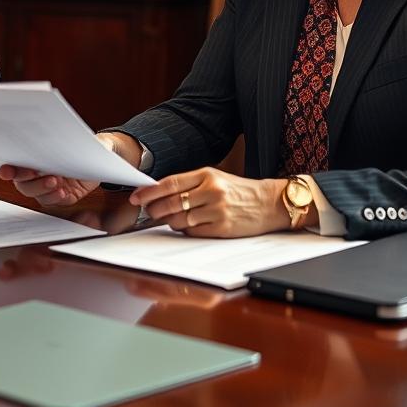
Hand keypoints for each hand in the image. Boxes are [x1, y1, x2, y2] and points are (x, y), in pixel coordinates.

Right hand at [0, 131, 141, 206]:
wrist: (105, 158)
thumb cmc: (90, 144)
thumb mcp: (84, 138)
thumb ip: (79, 139)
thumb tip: (76, 139)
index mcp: (37, 156)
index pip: (16, 165)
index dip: (9, 170)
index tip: (7, 171)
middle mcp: (40, 173)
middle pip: (24, 184)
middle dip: (30, 182)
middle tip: (43, 176)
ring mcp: (50, 186)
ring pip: (38, 195)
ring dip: (45, 191)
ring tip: (58, 184)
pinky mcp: (63, 196)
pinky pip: (56, 202)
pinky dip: (59, 199)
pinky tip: (65, 193)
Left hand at [131, 169, 293, 237]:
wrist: (269, 203)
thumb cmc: (239, 191)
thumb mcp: (216, 178)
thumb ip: (190, 184)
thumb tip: (159, 193)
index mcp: (207, 174)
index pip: (170, 183)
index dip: (149, 192)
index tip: (137, 197)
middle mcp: (211, 191)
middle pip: (172, 202)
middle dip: (154, 209)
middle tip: (148, 212)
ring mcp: (217, 210)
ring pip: (179, 219)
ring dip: (170, 221)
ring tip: (170, 218)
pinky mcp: (222, 228)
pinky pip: (193, 232)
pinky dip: (185, 230)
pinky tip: (188, 226)